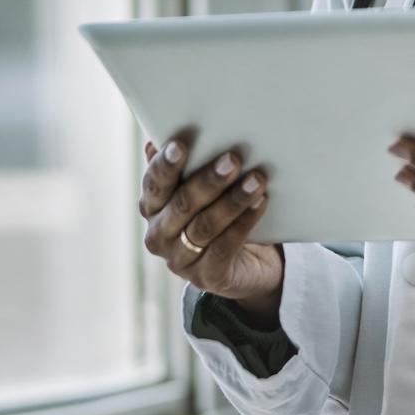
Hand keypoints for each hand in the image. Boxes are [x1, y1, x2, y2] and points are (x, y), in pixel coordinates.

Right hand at [140, 136, 283, 322]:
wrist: (248, 261)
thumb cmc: (220, 210)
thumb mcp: (204, 188)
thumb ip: (189, 163)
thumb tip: (161, 137)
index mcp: (154, 207)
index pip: (155, 184)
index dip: (166, 164)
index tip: (182, 143)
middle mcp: (159, 235)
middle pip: (181, 204)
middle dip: (207, 180)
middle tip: (233, 158)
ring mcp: (180, 260)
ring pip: (204, 227)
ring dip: (232, 200)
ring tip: (257, 178)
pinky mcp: (207, 277)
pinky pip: (224, 248)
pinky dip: (243, 223)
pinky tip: (261, 202)